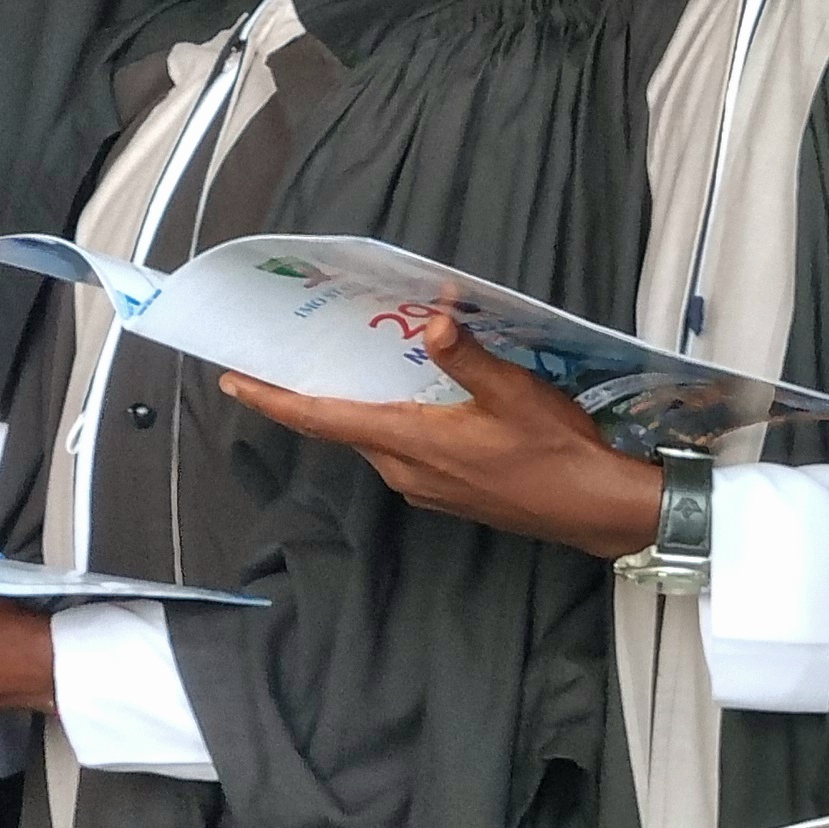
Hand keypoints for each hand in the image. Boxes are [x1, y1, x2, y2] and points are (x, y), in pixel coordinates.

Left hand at [217, 314, 661, 555]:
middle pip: (339, 427)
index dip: (271, 399)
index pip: (319, 419)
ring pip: (372, 438)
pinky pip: (400, 451)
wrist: (598, 509)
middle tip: (286, 358)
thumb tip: (432, 318)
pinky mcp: (446, 492)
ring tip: (344, 366)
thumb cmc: (556, 451)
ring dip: (352, 408)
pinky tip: (406, 398)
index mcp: (406, 443)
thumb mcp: (512, 392)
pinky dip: (388, 422)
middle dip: (309, 395)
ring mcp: (424, 486)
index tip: (230, 382)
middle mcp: (403, 469)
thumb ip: (465, 355)